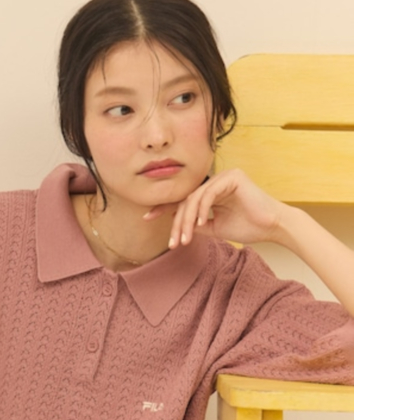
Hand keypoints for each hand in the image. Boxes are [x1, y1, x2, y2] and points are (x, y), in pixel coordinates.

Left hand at [144, 169, 285, 249]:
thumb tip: (177, 226)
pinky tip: (199, 224)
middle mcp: (216, 181)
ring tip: (184, 239)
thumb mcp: (215, 228)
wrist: (272, 227)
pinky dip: (201, 210)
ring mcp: (224, 176)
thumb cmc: (248, 227)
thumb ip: (196, 224)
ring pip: (195, 198)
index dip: (164, 208)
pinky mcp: (232, 177)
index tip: (147, 217)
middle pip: (186, 200)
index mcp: (212, 192)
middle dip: (176, 223)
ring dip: (186, 221)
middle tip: (172, 242)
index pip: (184, 199)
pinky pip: (208, 194)